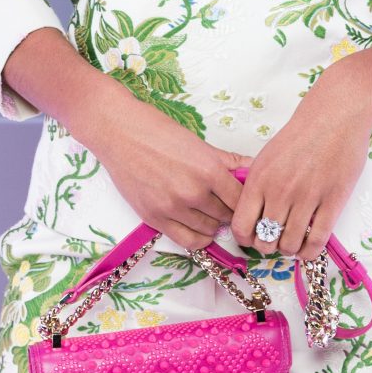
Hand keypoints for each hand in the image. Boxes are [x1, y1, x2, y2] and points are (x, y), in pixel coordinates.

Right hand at [86, 89, 246, 254]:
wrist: (118, 132)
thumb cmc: (157, 131)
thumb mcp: (198, 143)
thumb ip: (227, 160)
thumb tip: (253, 168)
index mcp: (208, 170)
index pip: (240, 199)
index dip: (244, 200)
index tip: (242, 198)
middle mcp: (193, 192)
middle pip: (226, 216)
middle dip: (228, 210)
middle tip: (224, 203)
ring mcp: (173, 208)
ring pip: (209, 230)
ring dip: (213, 223)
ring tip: (209, 211)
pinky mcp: (154, 218)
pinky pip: (186, 241)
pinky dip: (198, 238)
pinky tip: (199, 228)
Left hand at [226, 64, 371, 265]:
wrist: (335, 115)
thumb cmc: (301, 134)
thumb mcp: (267, 156)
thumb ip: (257, 185)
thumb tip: (250, 214)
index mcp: (259, 179)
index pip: (241, 226)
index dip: (246, 239)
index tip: (253, 237)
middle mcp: (279, 191)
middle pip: (265, 241)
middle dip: (268, 246)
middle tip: (276, 239)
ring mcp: (307, 198)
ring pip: (290, 244)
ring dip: (290, 249)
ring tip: (293, 241)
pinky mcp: (333, 201)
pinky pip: (317, 240)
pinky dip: (310, 251)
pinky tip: (309, 248)